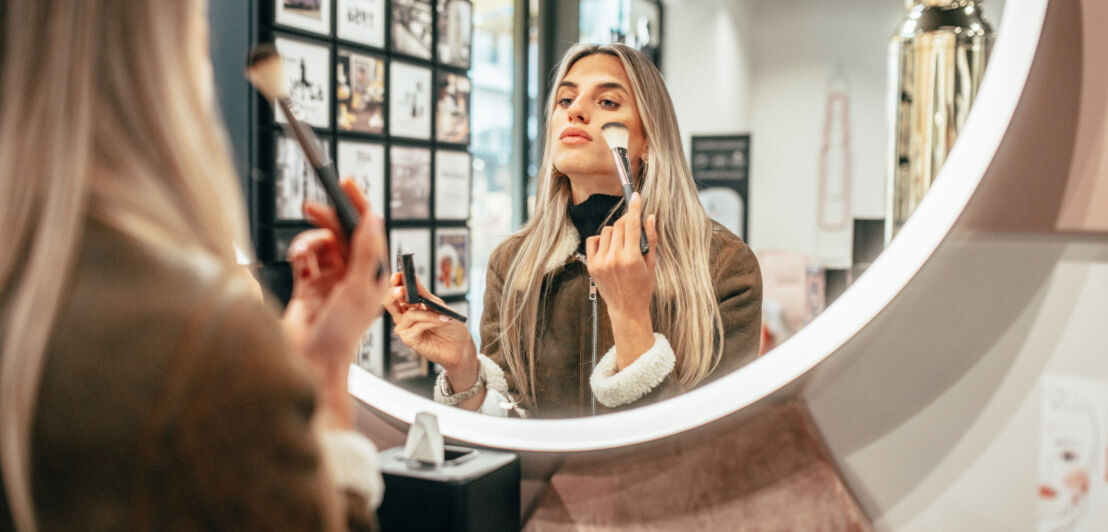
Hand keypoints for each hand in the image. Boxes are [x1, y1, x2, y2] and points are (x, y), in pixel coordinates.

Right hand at [282, 179, 388, 426]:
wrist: (310, 361)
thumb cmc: (340, 334)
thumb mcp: (358, 289)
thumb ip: (366, 252)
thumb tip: (373, 219)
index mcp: (374, 275)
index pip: (369, 232)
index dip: (359, 207)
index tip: (347, 185)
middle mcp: (354, 275)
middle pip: (343, 234)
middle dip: (329, 219)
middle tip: (313, 207)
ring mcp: (330, 280)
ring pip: (321, 244)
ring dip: (311, 242)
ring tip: (304, 251)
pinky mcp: (308, 286)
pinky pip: (304, 258)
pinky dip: (300, 254)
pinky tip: (297, 259)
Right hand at [383, 273, 477, 379]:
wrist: (460, 347)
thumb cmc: (450, 326)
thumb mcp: (438, 305)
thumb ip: (423, 293)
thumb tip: (412, 278)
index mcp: (409, 306)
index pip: (397, 292)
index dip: (395, 282)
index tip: (399, 274)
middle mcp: (404, 317)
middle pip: (389, 302)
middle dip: (395, 293)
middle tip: (402, 289)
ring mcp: (405, 328)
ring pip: (409, 314)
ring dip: (429, 313)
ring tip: (445, 315)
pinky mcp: (409, 339)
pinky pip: (418, 325)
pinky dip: (432, 321)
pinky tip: (444, 321)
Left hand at [586, 193, 658, 368]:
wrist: (626, 310)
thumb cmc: (642, 288)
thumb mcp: (651, 264)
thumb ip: (650, 239)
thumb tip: (650, 217)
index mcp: (631, 258)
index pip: (631, 224)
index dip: (634, 207)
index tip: (635, 196)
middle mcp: (613, 259)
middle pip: (618, 225)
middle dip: (626, 222)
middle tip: (632, 229)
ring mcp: (600, 262)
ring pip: (606, 231)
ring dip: (614, 232)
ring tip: (622, 244)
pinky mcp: (592, 266)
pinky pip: (593, 240)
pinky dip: (601, 240)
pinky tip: (609, 247)